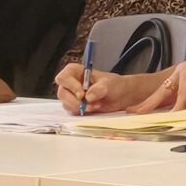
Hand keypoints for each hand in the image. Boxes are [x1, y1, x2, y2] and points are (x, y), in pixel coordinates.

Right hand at [57, 65, 176, 115]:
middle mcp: (71, 83)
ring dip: (79, 107)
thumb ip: (100, 89)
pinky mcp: (75, 106)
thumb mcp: (110, 84)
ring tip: (95, 105)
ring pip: (66, 104)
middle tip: (87, 104)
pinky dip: (82, 113)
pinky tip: (93, 109)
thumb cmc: (116, 85)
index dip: (70, 85)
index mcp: (76, 72)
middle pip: (62, 92)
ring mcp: (72, 96)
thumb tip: (88, 97)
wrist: (123, 96)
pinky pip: (72, 112)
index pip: (63, 77)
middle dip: (74, 100)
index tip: (81, 93)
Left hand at [135, 45, 185, 113]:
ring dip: (153, 103)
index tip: (142, 113)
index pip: (165, 95)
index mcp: (183, 81)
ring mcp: (181, 73)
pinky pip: (181, 91)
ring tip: (142, 113)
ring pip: (164, 92)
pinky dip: (178, 102)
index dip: (153, 105)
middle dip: (145, 104)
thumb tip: (184, 114)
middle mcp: (178, 76)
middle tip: (131, 112)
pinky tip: (174, 111)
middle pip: (159, 93)